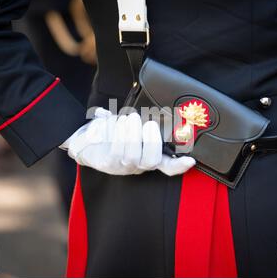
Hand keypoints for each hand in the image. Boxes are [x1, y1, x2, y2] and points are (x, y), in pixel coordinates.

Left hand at [60, 108, 195, 175]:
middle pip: (151, 160)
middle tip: (145, 122)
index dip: (179, 165)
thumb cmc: (112, 133)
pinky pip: (115, 151)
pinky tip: (113, 122)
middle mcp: (138, 165)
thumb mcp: (128, 126)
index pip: (167, 166)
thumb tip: (149, 110)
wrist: (85, 142)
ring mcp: (123, 167)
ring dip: (131, 133)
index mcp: (147, 156)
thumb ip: (140, 120)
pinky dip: (116, 134)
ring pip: (132, 155)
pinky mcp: (108, 164)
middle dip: (150, 140)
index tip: (190, 160)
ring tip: (127, 119)